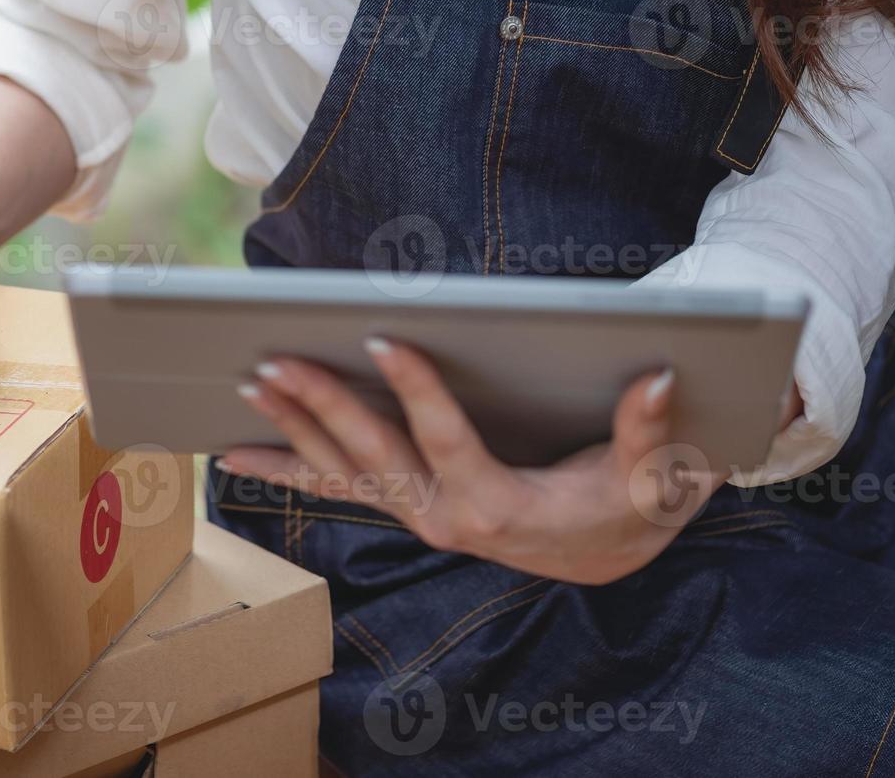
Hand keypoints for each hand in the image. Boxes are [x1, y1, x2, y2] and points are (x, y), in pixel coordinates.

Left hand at [219, 340, 728, 585]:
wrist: (603, 552)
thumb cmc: (626, 506)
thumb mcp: (650, 478)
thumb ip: (649, 433)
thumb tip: (656, 379)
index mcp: (498, 505)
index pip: (448, 440)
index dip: (417, 391)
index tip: (384, 341)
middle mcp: (444, 515)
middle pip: (373, 453)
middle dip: (321, 405)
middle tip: (275, 362)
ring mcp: (418, 513)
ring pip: (342, 472)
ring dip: (291, 430)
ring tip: (246, 388)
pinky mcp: (406, 505)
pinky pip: (336, 487)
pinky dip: (287, 469)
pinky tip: (237, 451)